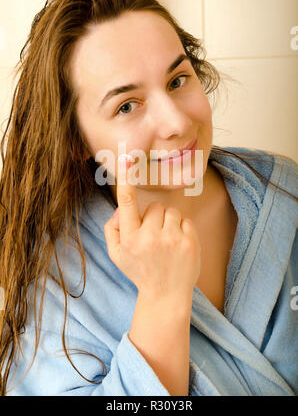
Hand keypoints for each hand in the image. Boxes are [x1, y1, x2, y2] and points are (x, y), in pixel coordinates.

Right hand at [104, 156, 200, 299]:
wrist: (166, 296)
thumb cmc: (140, 271)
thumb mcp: (117, 255)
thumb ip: (112, 229)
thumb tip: (120, 209)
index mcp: (130, 239)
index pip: (127, 204)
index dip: (126, 182)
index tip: (126, 161)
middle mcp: (150, 238)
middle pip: (154, 207)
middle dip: (154, 217)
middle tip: (154, 237)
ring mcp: (172, 240)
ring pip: (171, 211)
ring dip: (168, 222)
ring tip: (167, 242)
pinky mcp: (189, 242)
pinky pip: (185, 220)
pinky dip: (182, 229)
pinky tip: (178, 246)